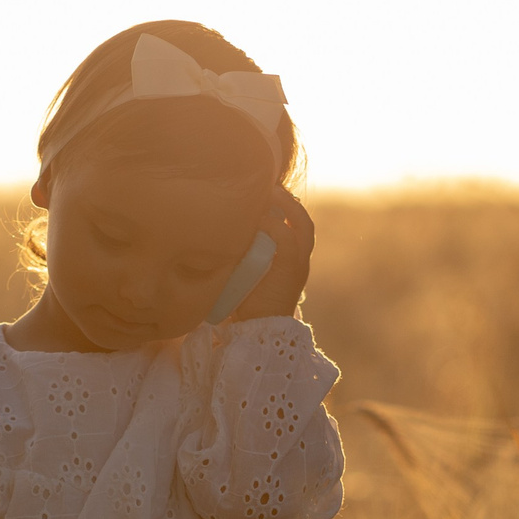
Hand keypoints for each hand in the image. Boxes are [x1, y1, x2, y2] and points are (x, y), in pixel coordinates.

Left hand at [226, 191, 314, 324]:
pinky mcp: (292, 269)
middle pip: (303, 219)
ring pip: (302, 223)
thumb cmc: (247, 307)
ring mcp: (299, 264)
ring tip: (268, 191)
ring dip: (286, 204)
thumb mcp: (246, 275)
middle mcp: (300, 259)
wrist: (259, 333)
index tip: (266, 192)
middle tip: (268, 185)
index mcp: (292, 260)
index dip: (285, 206)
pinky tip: (258, 219)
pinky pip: (286, 238)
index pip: (296, 225)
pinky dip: (273, 225)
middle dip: (288, 199)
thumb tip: (215, 238)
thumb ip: (242, 258)